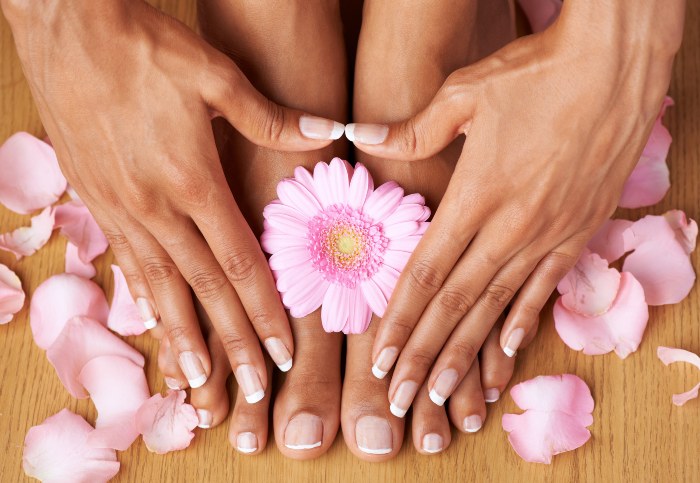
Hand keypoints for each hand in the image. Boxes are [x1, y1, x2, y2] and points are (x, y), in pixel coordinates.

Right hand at [3, 0, 343, 398]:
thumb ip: (270, 118)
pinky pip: (128, 264)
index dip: (265, 314)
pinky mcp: (96, 200)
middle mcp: (155, 207)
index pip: (240, 266)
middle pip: (204, 291)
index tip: (285, 353)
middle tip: (253, 393)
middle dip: (233, 346)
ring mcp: (120, 208)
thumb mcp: (214, 74)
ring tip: (201, 386)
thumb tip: (326, 135)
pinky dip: (147, 303)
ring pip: (160, 289)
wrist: (65, 24)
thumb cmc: (143, 45)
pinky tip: (158, 326)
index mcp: (192, 180)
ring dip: (184, 340)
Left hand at [348, 1, 683, 408]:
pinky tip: (504, 357)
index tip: (380, 362)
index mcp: (474, 195)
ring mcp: (549, 234)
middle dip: (424, 358)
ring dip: (468, 357)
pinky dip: (521, 325)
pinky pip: (545, 289)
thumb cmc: (537, 71)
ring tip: (444, 397)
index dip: (399, 323)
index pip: (425, 275)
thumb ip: (411, 129)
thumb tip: (359, 135)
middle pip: (456, 305)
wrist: (619, 64)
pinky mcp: (580, 232)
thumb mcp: (464, 91)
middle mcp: (509, 226)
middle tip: (401, 400)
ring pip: (497, 308)